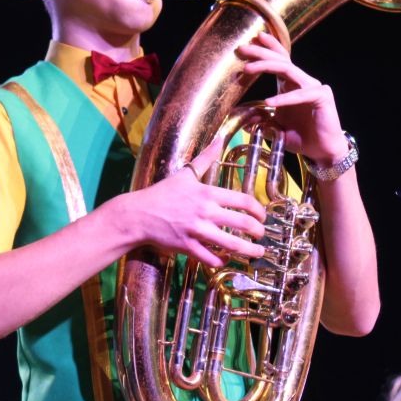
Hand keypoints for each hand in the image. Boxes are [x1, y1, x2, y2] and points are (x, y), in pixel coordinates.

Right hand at [124, 134, 267, 266]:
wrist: (139, 214)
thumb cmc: (162, 193)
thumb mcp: (185, 174)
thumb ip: (206, 158)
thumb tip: (219, 139)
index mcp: (208, 193)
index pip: (244, 201)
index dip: (259, 210)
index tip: (262, 216)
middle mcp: (205, 212)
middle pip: (244, 224)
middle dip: (259, 232)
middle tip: (262, 235)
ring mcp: (197, 231)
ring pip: (232, 245)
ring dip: (249, 251)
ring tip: (256, 253)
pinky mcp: (188, 247)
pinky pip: (212, 259)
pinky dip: (222, 261)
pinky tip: (226, 259)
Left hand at [238, 31, 349, 166]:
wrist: (322, 151)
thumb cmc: (301, 137)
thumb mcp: (275, 128)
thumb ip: (262, 122)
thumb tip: (244, 122)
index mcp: (290, 84)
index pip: (280, 60)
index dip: (268, 47)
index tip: (250, 39)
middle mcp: (302, 81)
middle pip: (281, 60)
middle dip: (260, 52)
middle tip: (242, 48)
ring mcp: (313, 87)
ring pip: (289, 70)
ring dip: (266, 66)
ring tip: (247, 69)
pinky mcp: (322, 97)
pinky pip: (301, 94)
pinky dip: (284, 98)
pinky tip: (270, 102)